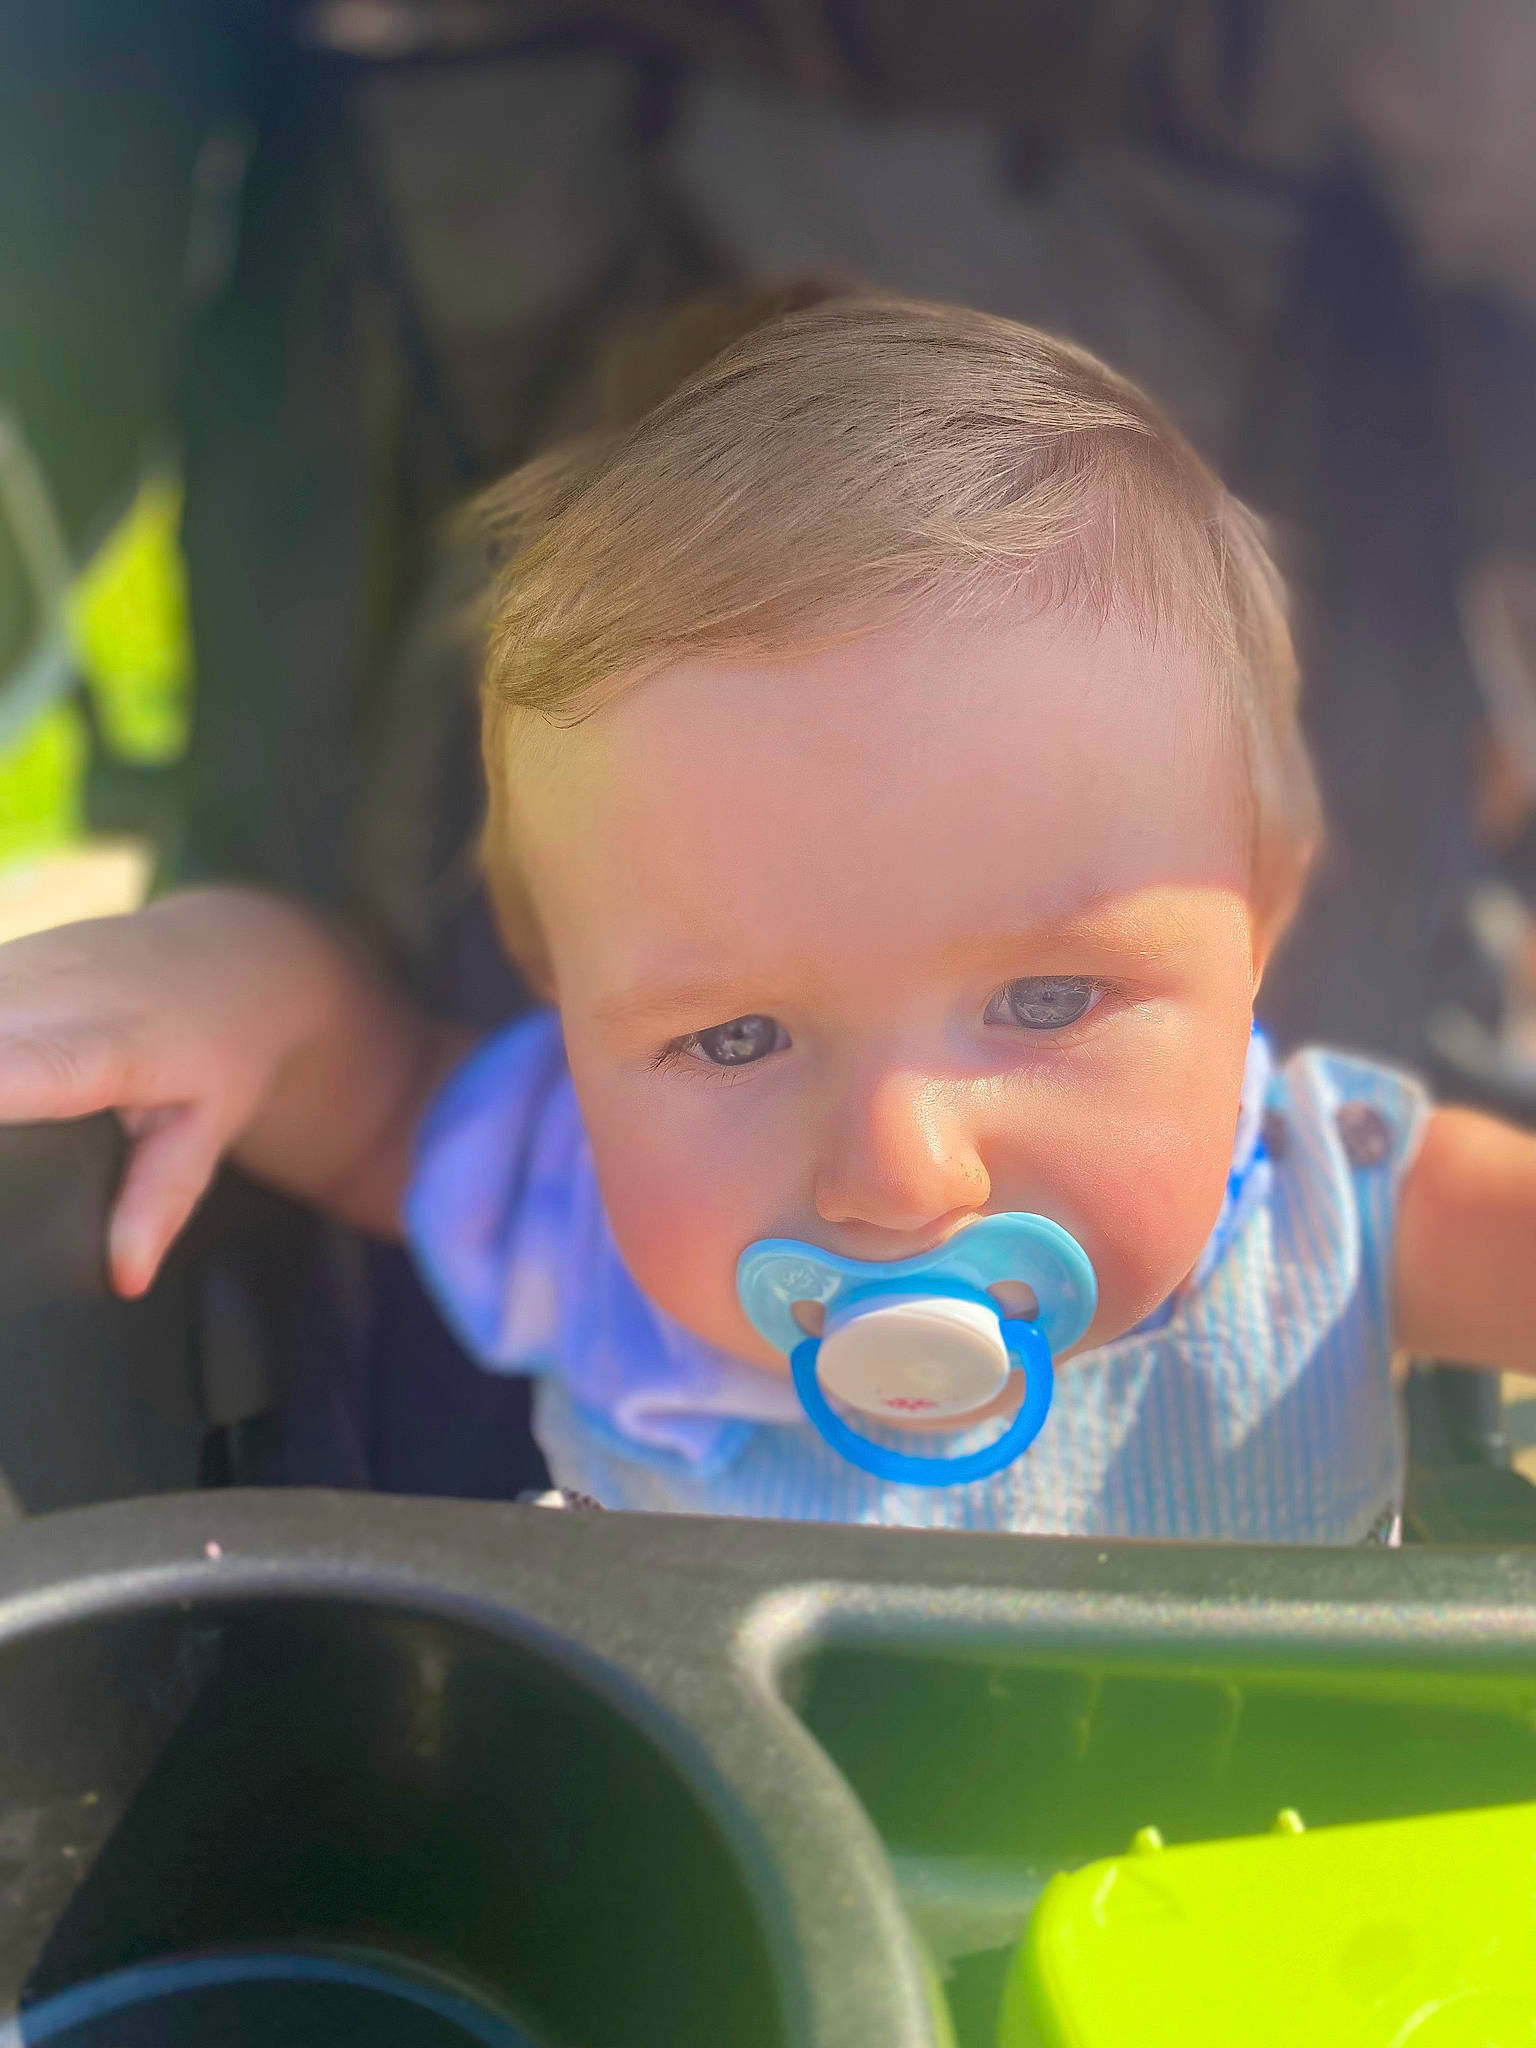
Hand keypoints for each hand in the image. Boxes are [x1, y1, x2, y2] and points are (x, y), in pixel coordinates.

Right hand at [0, 889, 448, 1295]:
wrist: (249, 957)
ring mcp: (38, 961)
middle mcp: (69, 992)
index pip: (33, 1069)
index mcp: (120, 1045)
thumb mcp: (208, 1124)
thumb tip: (124, 1275)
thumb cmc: (233, 1055)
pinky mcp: (14, 951)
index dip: (2, 1080)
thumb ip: (161, 1194)